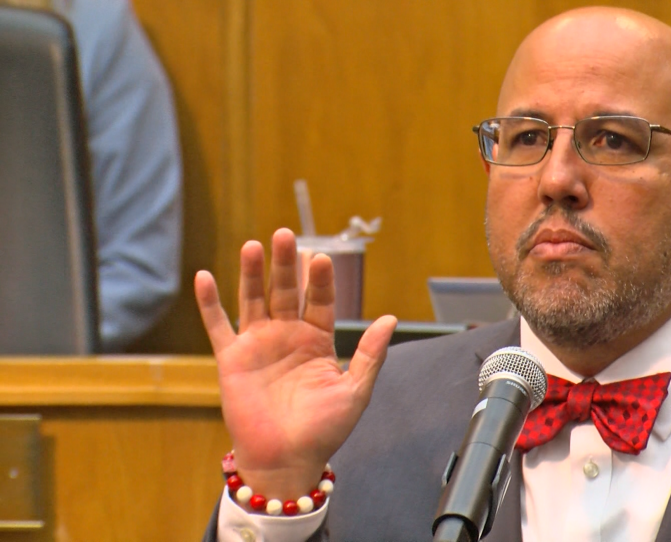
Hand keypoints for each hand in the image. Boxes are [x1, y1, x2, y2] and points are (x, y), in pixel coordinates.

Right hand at [195, 228, 396, 496]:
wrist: (286, 461)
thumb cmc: (323, 431)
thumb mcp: (354, 392)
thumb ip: (370, 355)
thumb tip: (390, 318)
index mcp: (318, 340)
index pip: (321, 300)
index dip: (320, 279)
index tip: (321, 258)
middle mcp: (288, 336)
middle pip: (287, 290)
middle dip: (286, 264)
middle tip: (286, 235)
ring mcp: (258, 344)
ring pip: (254, 299)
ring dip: (252, 273)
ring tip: (254, 245)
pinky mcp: (231, 359)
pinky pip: (218, 325)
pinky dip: (209, 302)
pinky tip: (204, 276)